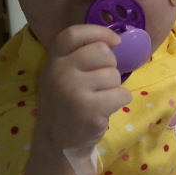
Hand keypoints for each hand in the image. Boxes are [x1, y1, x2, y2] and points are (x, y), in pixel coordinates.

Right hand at [34, 24, 131, 157]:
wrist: (58, 143)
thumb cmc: (66, 103)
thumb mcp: (62, 75)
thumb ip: (79, 56)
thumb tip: (115, 39)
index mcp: (53, 61)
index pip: (74, 33)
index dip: (99, 32)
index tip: (115, 40)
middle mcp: (60, 73)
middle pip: (102, 51)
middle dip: (110, 65)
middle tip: (101, 82)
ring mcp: (73, 91)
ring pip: (114, 74)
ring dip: (114, 86)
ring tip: (100, 98)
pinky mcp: (89, 110)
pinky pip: (122, 94)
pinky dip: (120, 101)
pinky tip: (105, 109)